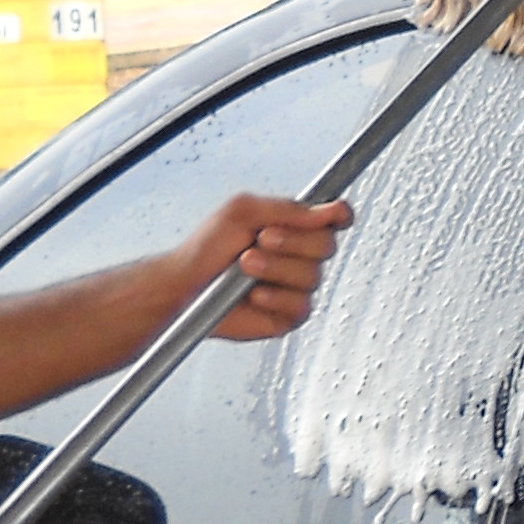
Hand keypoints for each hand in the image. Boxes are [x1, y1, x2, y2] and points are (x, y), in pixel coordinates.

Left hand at [172, 195, 353, 343]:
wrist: (185, 288)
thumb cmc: (205, 250)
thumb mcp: (241, 211)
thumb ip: (287, 209)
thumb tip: (326, 211)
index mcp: (292, 227)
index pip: (333, 218)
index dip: (338, 215)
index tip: (333, 214)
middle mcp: (299, 256)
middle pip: (326, 245)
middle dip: (292, 242)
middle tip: (261, 241)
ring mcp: (295, 286)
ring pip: (312, 276)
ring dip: (275, 269)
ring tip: (245, 268)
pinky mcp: (289, 314)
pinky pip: (301, 305)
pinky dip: (274, 297)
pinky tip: (254, 294)